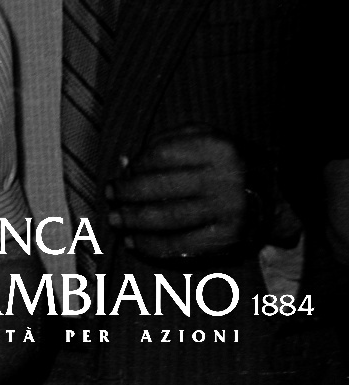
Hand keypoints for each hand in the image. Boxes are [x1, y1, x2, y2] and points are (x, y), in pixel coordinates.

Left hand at [108, 127, 247, 259]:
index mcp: (218, 148)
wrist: (276, 196)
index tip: (121, 173)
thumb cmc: (226, 162)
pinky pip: (181, 245)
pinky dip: (151, 246)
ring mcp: (228, 212)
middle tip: (109, 196)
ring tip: (114, 220)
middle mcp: (225, 180)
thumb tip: (123, 164)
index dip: (135, 166)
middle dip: (126, 194)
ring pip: (166, 219)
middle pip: (159, 188)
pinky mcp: (228, 239)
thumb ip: (165, 143)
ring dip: (132, 221)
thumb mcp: (204, 139)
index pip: (161, 156)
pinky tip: (133, 242)